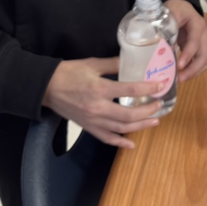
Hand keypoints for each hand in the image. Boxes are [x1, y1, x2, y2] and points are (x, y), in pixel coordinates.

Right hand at [43, 57, 167, 147]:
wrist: (46, 87)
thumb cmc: (68, 73)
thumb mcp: (92, 63)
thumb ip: (113, 64)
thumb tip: (132, 60)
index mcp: (100, 88)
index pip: (130, 89)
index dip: (148, 88)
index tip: (160, 86)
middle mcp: (98, 107)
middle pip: (129, 115)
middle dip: (147, 111)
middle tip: (159, 105)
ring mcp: (93, 120)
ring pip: (121, 129)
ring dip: (140, 126)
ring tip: (154, 122)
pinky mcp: (88, 127)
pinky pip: (106, 138)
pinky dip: (119, 142)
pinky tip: (131, 144)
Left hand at [164, 0, 206, 81]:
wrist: (183, 7)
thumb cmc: (176, 9)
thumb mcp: (169, 13)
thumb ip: (165, 28)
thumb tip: (159, 49)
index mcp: (197, 25)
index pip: (195, 41)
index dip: (188, 54)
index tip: (179, 66)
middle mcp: (204, 35)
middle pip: (203, 56)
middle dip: (192, 70)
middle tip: (178, 79)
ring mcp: (203, 43)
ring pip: (203, 62)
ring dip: (192, 73)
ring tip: (178, 80)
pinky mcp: (198, 49)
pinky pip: (198, 62)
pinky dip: (191, 71)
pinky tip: (180, 76)